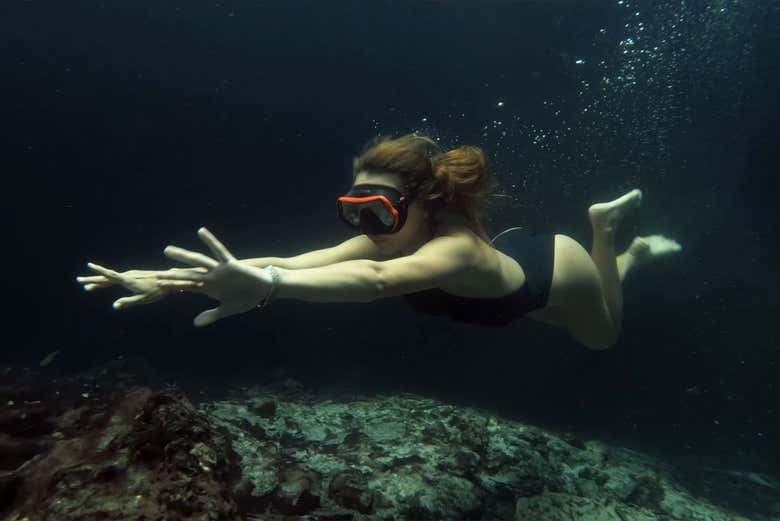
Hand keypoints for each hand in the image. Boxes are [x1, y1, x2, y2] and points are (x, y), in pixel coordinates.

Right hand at [77, 266, 182, 308]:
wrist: (168, 281)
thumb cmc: (156, 291)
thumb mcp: (142, 299)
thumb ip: (128, 302)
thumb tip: (114, 306)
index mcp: (128, 280)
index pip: (110, 275)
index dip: (99, 271)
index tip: (89, 266)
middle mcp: (127, 276)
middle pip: (106, 277)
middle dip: (92, 279)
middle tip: (78, 280)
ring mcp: (129, 275)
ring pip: (110, 278)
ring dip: (98, 282)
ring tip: (87, 287)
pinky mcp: (132, 276)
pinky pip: (115, 279)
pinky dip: (106, 281)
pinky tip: (102, 284)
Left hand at [156, 227, 274, 326]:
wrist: (263, 290)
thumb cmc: (247, 298)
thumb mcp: (227, 309)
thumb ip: (211, 315)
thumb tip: (195, 323)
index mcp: (209, 288)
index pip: (188, 286)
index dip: (174, 285)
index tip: (160, 285)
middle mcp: (211, 277)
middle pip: (188, 274)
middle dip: (172, 273)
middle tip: (156, 272)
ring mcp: (219, 270)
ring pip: (198, 261)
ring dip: (183, 257)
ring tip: (167, 251)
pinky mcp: (231, 264)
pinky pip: (219, 251)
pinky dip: (211, 241)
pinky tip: (200, 231)